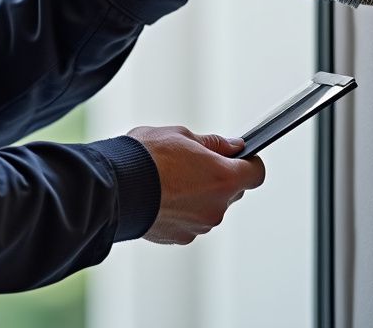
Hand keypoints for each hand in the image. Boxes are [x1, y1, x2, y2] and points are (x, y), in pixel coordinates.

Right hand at [127, 125, 265, 244]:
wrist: (116, 186)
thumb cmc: (146, 157)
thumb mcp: (180, 135)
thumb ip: (212, 143)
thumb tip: (233, 146)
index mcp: (223, 178)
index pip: (256, 173)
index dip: (248, 163)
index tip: (238, 156)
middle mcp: (217, 206)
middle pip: (231, 191)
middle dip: (218, 177)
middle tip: (193, 162)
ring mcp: (200, 225)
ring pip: (209, 206)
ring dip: (197, 194)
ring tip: (168, 178)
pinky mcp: (181, 237)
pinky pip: (190, 221)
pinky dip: (181, 210)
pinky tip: (160, 195)